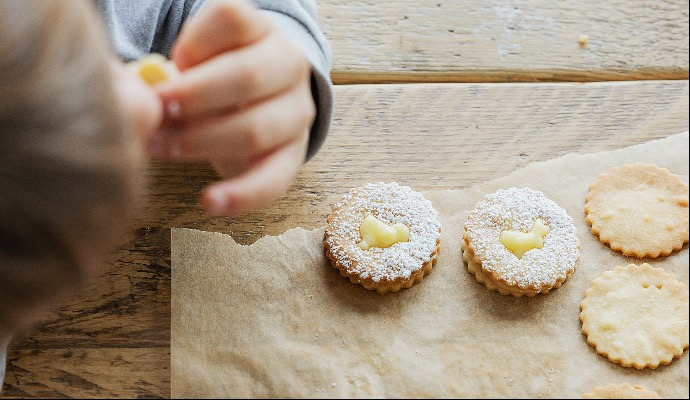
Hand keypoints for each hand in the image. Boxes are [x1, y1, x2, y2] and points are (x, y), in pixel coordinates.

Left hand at [147, 0, 315, 215]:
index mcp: (261, 30)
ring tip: (160, 147)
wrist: (266, 100)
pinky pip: (273, 180)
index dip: (194, 42)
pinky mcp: (294, 156)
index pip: (232, 18)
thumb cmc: (216, 76)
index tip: (169, 63)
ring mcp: (297, 113)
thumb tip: (134, 92)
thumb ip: (172, 68)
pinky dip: (240, 195)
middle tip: (153, 111)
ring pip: (255, 130)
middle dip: (191, 98)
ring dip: (200, 142)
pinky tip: (209, 202)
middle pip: (245, 76)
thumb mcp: (200, 59)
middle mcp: (289, 66)